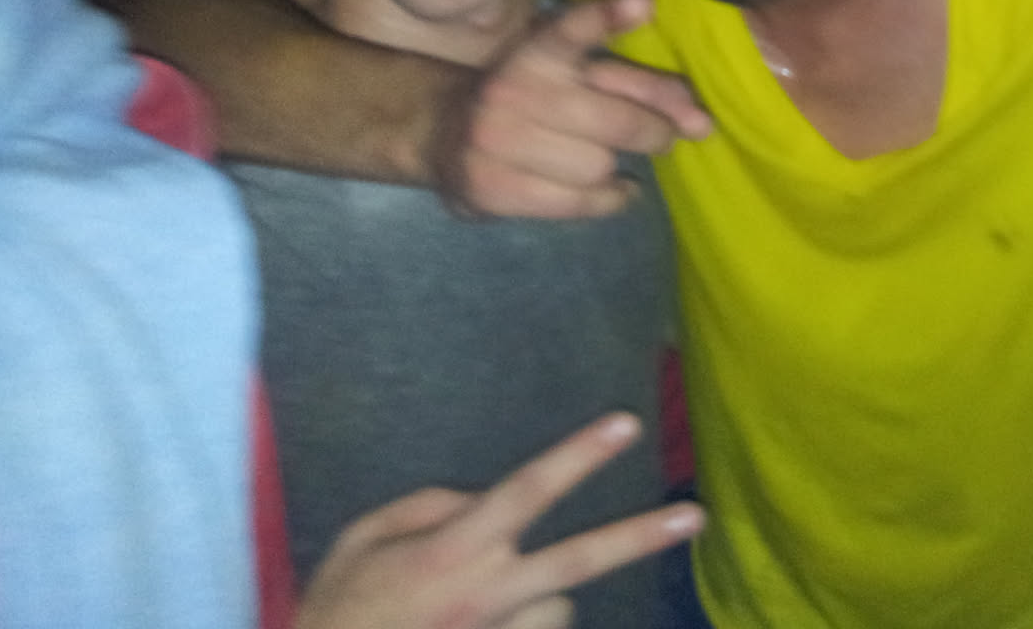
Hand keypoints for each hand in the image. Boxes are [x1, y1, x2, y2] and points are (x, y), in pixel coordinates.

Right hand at [297, 412, 704, 628]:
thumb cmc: (336, 613)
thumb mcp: (362, 540)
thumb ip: (426, 506)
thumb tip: (478, 499)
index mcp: (452, 552)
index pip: (529, 490)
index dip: (580, 455)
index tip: (626, 423)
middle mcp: (488, 596)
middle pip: (581, 560)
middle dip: (641, 536)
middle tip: (697, 517)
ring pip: (558, 605)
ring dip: (535, 598)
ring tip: (474, 608)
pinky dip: (525, 624)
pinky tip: (481, 624)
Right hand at [436, 0, 713, 217]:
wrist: (444, 136)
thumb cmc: (532, 98)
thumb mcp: (574, 74)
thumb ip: (636, 84)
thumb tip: (698, 118)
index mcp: (533, 52)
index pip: (570, 31)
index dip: (605, 16)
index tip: (643, 1)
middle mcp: (511, 91)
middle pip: (613, 120)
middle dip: (653, 130)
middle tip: (666, 135)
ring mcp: (495, 142)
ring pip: (597, 165)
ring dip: (615, 165)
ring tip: (608, 158)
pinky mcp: (492, 189)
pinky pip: (577, 201)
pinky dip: (609, 198)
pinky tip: (615, 188)